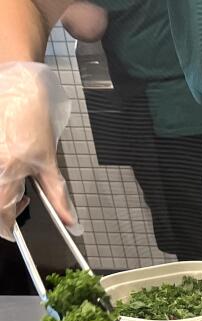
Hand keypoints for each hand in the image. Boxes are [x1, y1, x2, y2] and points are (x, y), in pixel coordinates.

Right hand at [0, 62, 77, 240]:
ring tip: (15, 185)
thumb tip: (73, 223)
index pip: (0, 213)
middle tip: (20, 204)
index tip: (13, 232)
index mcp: (6, 171)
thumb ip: (57, 194)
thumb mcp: (48, 161)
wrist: (17, 86)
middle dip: (2, 211)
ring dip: (0, 193)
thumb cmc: (33, 122)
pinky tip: (6, 168)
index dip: (6, 227)